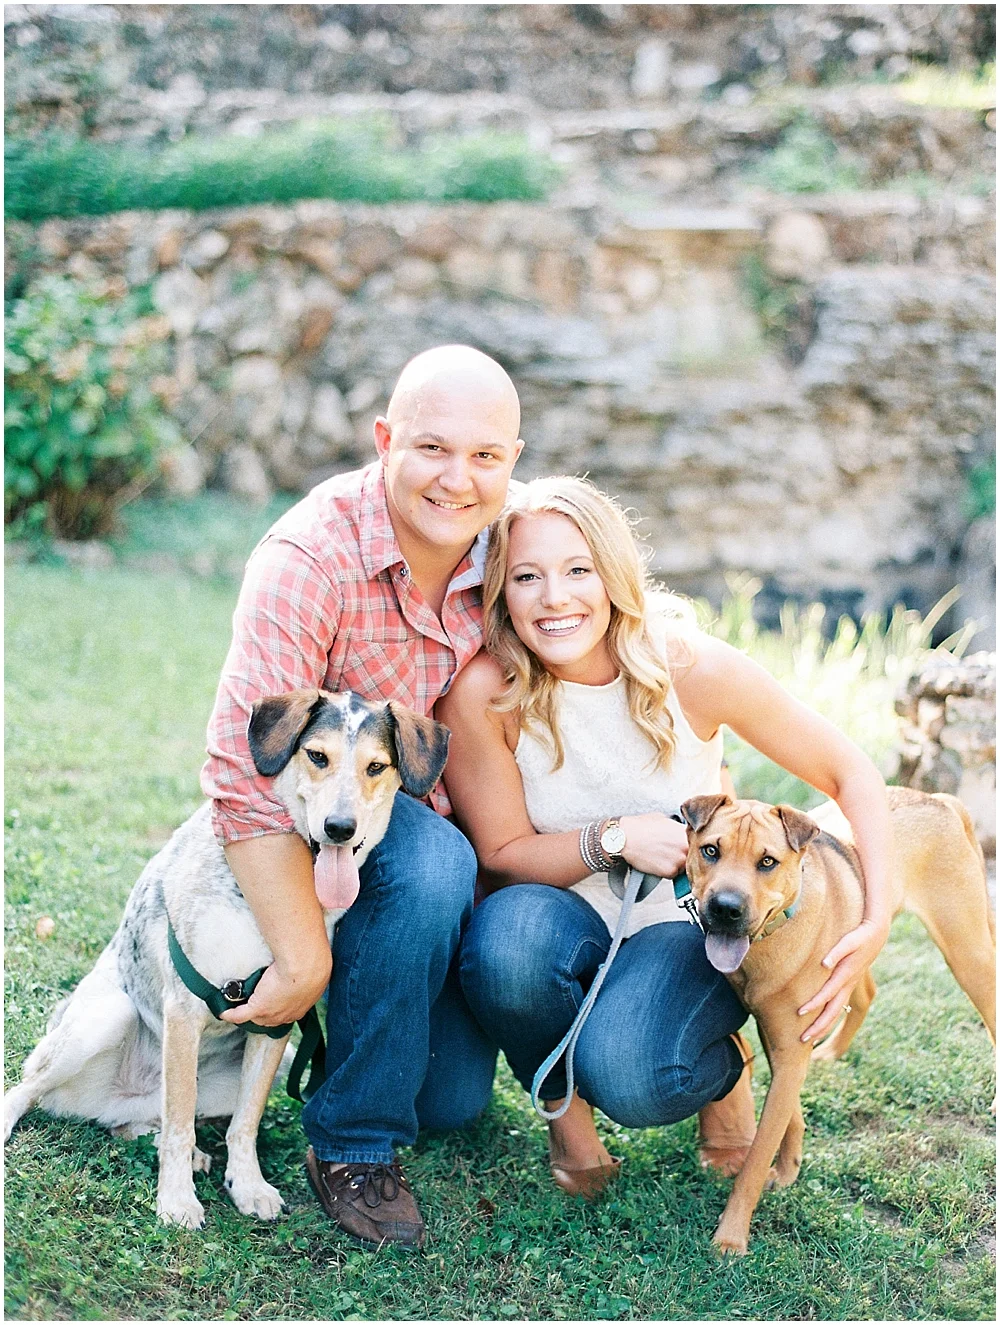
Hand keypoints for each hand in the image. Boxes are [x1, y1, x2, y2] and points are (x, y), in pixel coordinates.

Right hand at [219, 954, 330, 1027]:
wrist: (305, 966)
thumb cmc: (314, 961)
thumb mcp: (316, 966)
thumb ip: (312, 964)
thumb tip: (315, 951)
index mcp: (304, 1004)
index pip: (290, 1011)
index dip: (282, 1006)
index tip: (278, 998)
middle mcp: (288, 1014)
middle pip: (273, 1019)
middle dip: (266, 1014)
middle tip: (258, 1002)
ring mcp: (272, 1013)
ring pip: (257, 1018)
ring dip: (248, 1014)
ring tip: (240, 1006)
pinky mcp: (258, 1007)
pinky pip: (240, 1014)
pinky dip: (231, 1014)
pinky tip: (224, 1012)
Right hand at [618, 813, 688, 879]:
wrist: (625, 838)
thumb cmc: (640, 827)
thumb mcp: (663, 819)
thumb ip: (676, 828)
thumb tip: (680, 830)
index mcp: (685, 832)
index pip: (696, 842)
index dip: (690, 845)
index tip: (683, 847)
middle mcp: (685, 846)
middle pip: (693, 856)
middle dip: (684, 855)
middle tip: (670, 852)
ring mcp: (679, 859)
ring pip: (684, 866)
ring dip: (676, 864)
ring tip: (660, 856)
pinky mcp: (670, 871)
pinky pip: (673, 874)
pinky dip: (666, 871)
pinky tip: (656, 862)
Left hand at [797, 918, 889, 1042]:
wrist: (876, 936)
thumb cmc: (859, 937)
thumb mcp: (849, 941)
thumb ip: (836, 953)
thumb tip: (824, 964)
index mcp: (845, 975)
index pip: (827, 994)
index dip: (813, 1004)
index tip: (799, 1013)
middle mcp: (847, 985)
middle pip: (832, 1011)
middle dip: (818, 1027)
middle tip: (803, 1040)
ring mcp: (848, 987)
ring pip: (836, 1012)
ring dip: (823, 1027)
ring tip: (809, 1040)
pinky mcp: (848, 985)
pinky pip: (837, 1007)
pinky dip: (828, 1018)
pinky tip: (819, 1025)